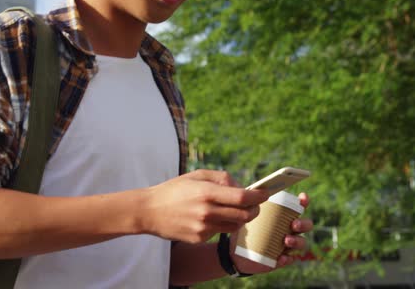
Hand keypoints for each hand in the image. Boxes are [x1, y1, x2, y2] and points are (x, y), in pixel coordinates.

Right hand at [141, 169, 268, 242]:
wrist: (149, 211)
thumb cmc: (174, 190)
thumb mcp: (196, 175)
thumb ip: (222, 178)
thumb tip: (242, 186)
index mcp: (206, 192)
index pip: (242, 197)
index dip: (258, 196)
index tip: (266, 194)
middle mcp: (206, 212)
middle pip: (244, 214)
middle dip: (254, 209)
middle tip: (256, 204)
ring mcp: (203, 228)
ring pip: (235, 226)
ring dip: (241, 218)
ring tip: (235, 209)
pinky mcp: (199, 238)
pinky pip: (220, 232)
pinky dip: (222, 224)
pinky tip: (210, 217)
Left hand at [230, 192, 312, 273]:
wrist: (236, 252)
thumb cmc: (245, 228)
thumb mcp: (247, 215)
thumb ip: (252, 205)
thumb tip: (254, 193)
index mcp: (284, 216)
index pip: (299, 206)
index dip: (304, 201)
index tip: (302, 198)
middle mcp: (290, 229)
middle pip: (306, 225)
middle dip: (303, 224)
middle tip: (293, 224)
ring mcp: (287, 245)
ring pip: (301, 242)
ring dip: (297, 241)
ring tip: (286, 240)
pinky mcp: (281, 259)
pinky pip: (290, 259)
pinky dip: (287, 258)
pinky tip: (280, 258)